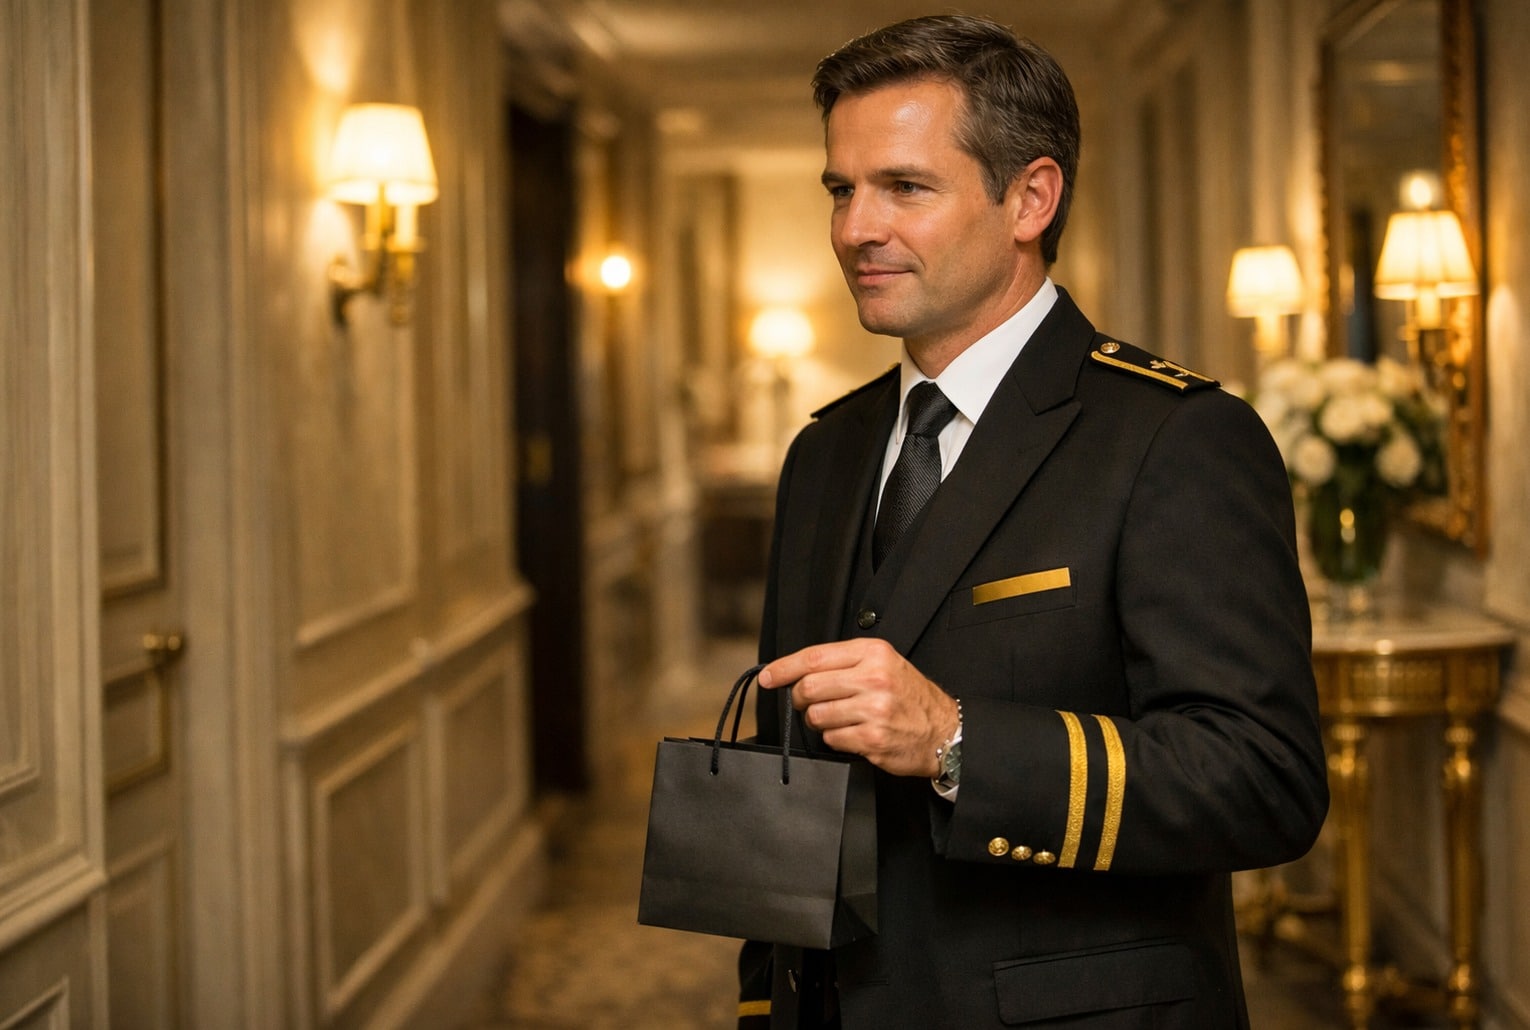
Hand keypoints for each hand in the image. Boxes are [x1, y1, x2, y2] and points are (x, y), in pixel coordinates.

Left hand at [758, 639, 958, 777]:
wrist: (946, 731)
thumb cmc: (910, 698)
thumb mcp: (884, 665)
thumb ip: (844, 664)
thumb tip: (795, 673)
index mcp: (873, 653)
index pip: (814, 657)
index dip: (784, 668)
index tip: (768, 676)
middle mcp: (873, 678)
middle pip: (808, 688)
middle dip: (799, 699)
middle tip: (807, 704)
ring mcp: (873, 710)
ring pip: (816, 716)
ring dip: (820, 721)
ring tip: (842, 719)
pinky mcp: (872, 739)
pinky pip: (831, 739)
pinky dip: (836, 738)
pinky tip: (855, 734)